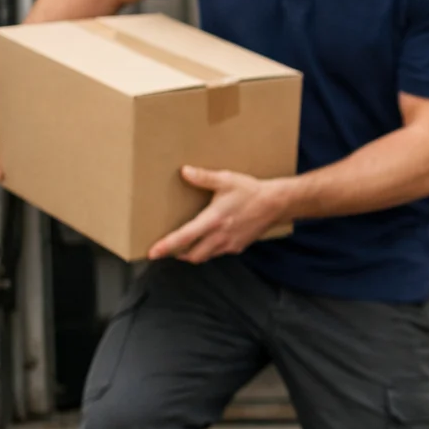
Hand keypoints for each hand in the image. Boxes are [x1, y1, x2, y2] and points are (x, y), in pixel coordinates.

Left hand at [149, 166, 289, 262]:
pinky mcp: (238, 246)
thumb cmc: (251, 191)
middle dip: (177, 255)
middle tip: (166, 250)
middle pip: (192, 255)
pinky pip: (218, 253)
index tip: (152, 253)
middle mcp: (220, 236)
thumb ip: (204, 177)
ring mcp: (230, 244)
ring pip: (205, 256)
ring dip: (193, 253)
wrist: (276, 203)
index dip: (166, 246)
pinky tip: (209, 239)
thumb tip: (184, 171)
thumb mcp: (227, 180)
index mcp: (213, 221)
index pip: (184, 237)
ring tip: (184, 246)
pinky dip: (209, 250)